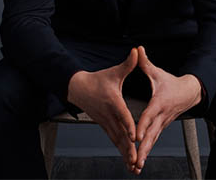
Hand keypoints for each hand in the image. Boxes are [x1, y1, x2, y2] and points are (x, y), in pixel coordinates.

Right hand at [67, 47, 138, 172]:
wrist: (77, 88)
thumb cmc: (97, 79)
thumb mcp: (113, 72)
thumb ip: (128, 64)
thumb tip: (138, 50)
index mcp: (113, 101)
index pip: (122, 115)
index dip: (128, 126)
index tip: (135, 137)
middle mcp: (109, 115)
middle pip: (120, 134)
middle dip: (129, 148)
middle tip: (137, 160)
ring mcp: (106, 122)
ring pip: (117, 141)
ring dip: (125, 154)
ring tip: (134, 166)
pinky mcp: (104, 126)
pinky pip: (114, 141)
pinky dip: (121, 151)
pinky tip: (128, 161)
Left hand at [131, 46, 202, 174]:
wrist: (191, 92)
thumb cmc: (172, 82)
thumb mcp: (158, 72)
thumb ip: (145, 62)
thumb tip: (137, 49)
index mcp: (159, 102)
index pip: (150, 115)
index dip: (143, 125)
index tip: (137, 135)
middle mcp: (161, 116)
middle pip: (152, 134)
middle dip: (144, 148)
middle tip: (136, 159)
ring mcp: (163, 124)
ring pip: (153, 141)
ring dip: (145, 154)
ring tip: (136, 166)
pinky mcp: (162, 128)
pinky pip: (153, 141)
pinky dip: (147, 152)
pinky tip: (139, 162)